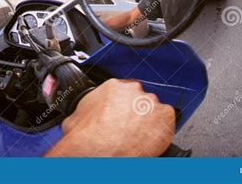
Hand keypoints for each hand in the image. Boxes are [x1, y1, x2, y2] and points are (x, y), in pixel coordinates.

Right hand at [47, 79, 175, 156]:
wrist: (98, 154)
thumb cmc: (87, 139)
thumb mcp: (74, 118)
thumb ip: (86, 110)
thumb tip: (83, 116)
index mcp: (113, 86)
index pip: (123, 92)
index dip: (123, 106)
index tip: (121, 116)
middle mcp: (133, 90)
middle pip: (139, 99)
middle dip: (136, 112)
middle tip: (129, 128)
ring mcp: (150, 102)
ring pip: (154, 110)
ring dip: (149, 121)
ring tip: (139, 138)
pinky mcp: (165, 116)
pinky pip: (167, 121)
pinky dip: (162, 131)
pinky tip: (151, 140)